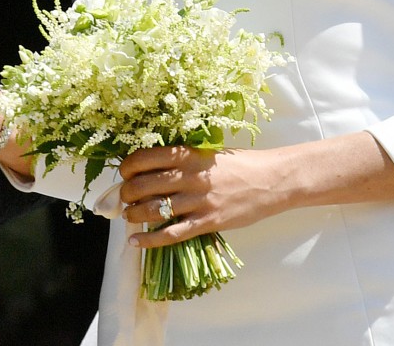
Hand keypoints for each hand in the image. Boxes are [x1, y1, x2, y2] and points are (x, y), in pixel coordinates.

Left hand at [119, 146, 279, 248]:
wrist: (270, 180)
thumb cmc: (240, 164)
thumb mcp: (208, 152)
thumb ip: (183, 159)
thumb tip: (154, 168)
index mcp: (188, 154)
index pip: (146, 158)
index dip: (128, 167)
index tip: (124, 173)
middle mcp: (189, 176)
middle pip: (144, 184)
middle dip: (126, 192)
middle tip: (122, 197)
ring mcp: (198, 200)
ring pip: (154, 209)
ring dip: (134, 214)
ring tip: (127, 216)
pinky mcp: (207, 222)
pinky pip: (172, 233)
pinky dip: (150, 239)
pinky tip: (136, 241)